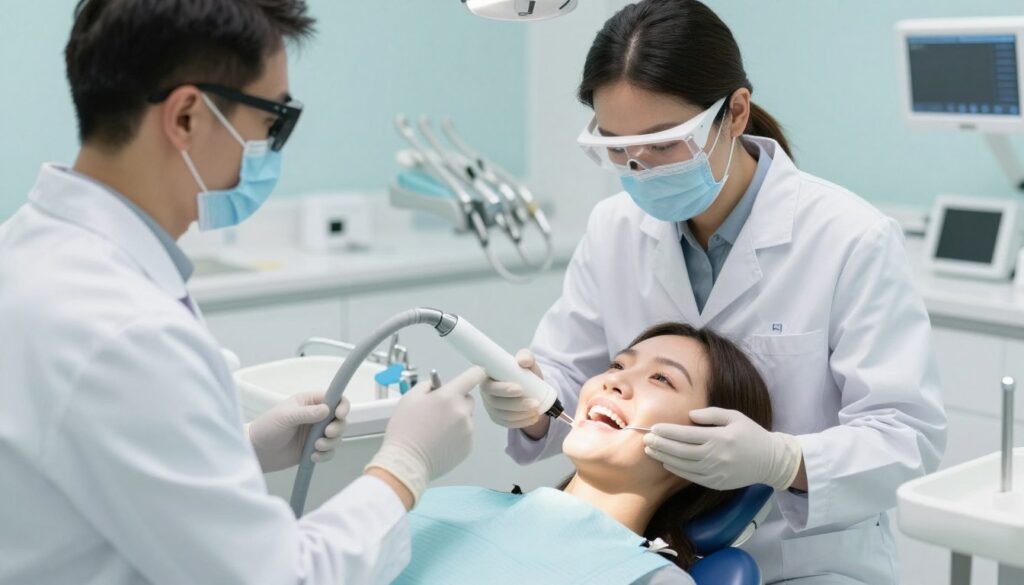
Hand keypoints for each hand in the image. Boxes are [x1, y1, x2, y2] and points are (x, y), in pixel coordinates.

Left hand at [248, 393, 349, 472]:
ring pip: (337, 437)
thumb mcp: (286, 417)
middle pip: (340, 420)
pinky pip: (329, 452)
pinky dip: (325, 455)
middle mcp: (316, 417)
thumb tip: (327, 409)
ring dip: (331, 443)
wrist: (256, 452)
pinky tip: (313, 456)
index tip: (339, 415)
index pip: (335, 399)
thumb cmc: (266, 428)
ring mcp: (316, 434)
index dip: (342, 405)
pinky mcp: (314, 449)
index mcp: (310, 403)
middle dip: (337, 428)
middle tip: (326, 434)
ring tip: (316, 447)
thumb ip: (307, 413)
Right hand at [366, 366, 485, 503]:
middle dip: (457, 401)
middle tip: (439, 411)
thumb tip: (437, 384)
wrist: (406, 462)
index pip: (473, 376)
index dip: (475, 373)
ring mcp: (467, 431)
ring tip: (436, 430)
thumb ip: (427, 385)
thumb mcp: (409, 399)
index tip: (476, 373)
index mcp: (448, 397)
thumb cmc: (405, 431)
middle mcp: (462, 412)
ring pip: (466, 418)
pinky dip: (457, 435)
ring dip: (456, 419)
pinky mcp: (468, 446)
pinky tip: (440, 441)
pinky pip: (466, 434)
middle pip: (468, 399)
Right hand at [479, 349, 543, 428]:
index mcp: (488, 377)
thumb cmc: (524, 372)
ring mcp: (490, 407)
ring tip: (537, 411)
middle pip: (496, 403)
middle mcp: (486, 393)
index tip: (520, 389)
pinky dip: (521, 422)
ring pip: (503, 415)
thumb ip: (526, 356)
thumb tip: (523, 361)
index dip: (503, 389)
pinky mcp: (497, 417)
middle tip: (535, 403)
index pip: (490, 386)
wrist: (530, 388)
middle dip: (517, 404)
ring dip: (521, 415)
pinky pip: (507, 423)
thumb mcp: (527, 362)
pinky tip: (533, 419)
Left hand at [643, 407, 801, 490]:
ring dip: (664, 457)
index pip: (686, 435)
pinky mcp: (716, 483)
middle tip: (645, 439)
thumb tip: (690, 415)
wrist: (771, 461)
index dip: (668, 432)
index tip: (654, 427)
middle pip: (680, 451)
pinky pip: (691, 477)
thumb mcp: (734, 417)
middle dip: (660, 444)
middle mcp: (715, 456)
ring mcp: (715, 472)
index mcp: (719, 438)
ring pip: (682, 465)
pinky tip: (666, 462)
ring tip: (650, 450)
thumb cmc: (751, 434)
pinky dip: (676, 470)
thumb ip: (711, 414)